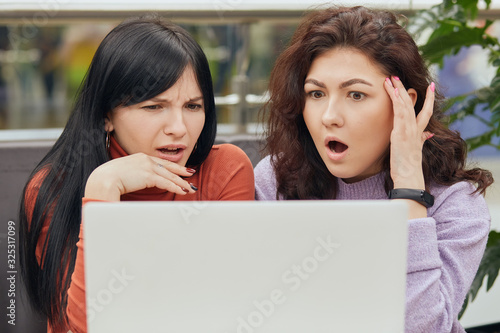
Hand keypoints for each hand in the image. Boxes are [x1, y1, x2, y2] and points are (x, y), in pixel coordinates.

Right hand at [84, 153, 196, 200]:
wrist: (103, 180)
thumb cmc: (108, 179)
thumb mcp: (123, 173)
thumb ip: (133, 175)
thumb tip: (135, 182)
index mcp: (139, 157)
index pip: (160, 162)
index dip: (172, 166)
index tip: (181, 169)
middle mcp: (145, 159)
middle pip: (168, 166)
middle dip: (181, 172)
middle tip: (191, 174)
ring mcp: (147, 166)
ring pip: (169, 175)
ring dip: (181, 183)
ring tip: (189, 188)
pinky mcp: (148, 176)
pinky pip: (166, 182)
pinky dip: (176, 187)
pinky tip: (182, 191)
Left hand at [384, 77, 433, 218]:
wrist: (409, 177)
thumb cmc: (410, 167)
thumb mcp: (417, 150)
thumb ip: (423, 139)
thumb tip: (428, 134)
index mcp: (419, 133)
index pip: (425, 112)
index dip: (428, 99)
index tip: (431, 86)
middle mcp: (415, 129)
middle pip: (412, 104)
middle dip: (404, 89)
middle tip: (397, 76)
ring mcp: (408, 130)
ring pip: (404, 106)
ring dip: (397, 91)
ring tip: (391, 79)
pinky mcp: (400, 134)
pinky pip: (399, 114)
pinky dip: (396, 102)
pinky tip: (391, 93)